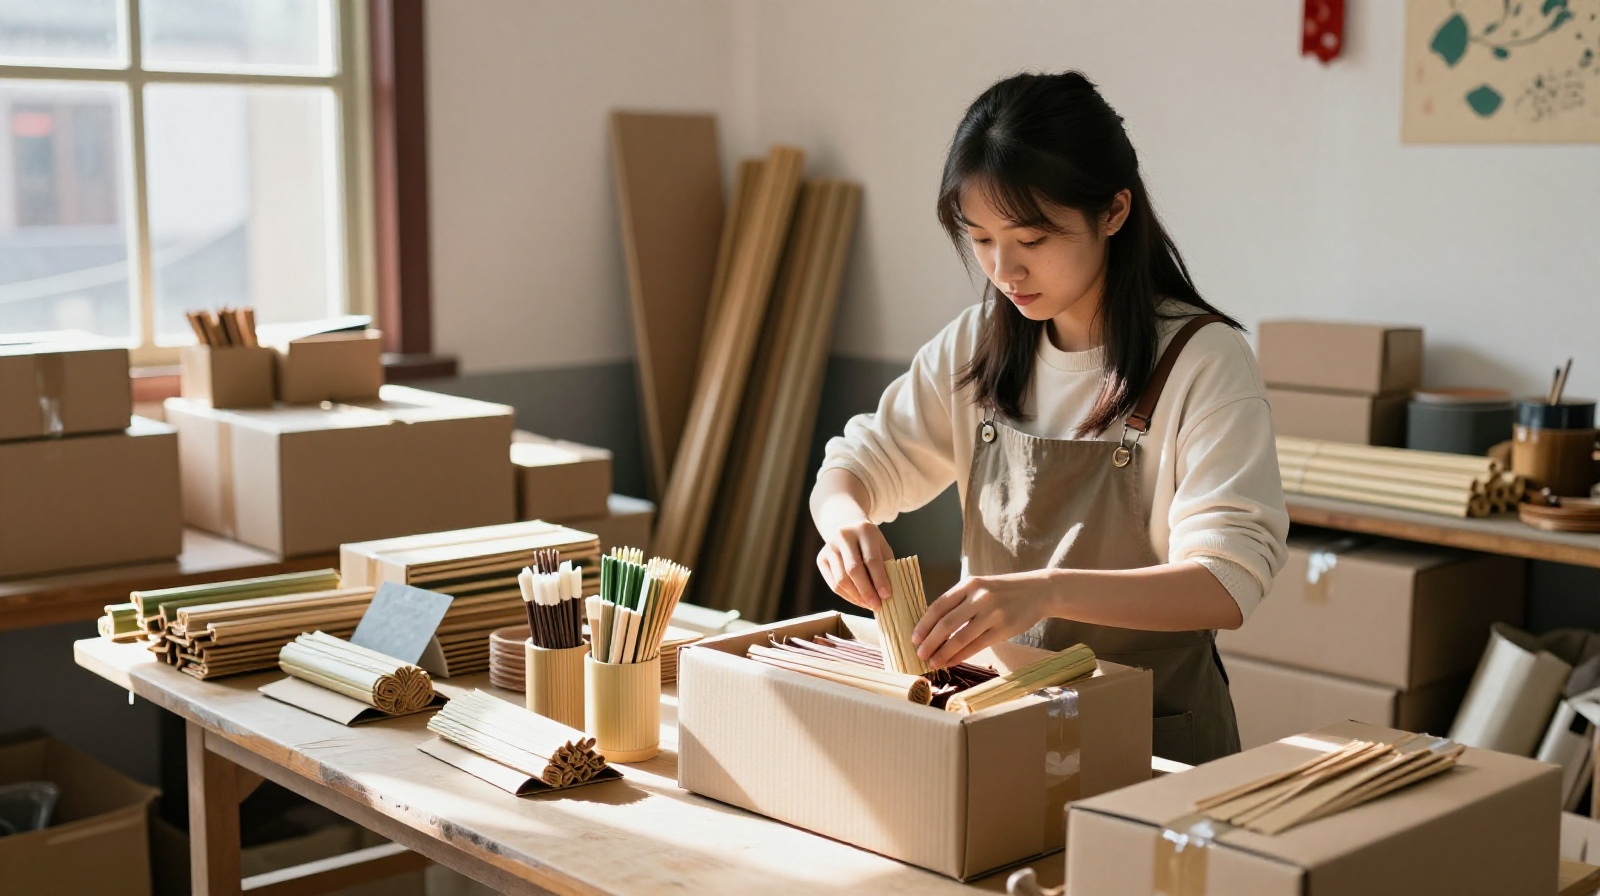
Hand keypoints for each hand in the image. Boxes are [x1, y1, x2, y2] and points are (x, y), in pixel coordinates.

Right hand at [815, 518, 894, 609]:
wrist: (848, 531)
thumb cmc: (870, 544)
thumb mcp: (882, 548)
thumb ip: (886, 567)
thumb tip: (886, 595)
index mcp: (864, 530)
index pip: (871, 559)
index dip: (879, 579)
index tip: (886, 595)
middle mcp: (844, 536)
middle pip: (853, 570)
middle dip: (866, 591)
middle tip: (876, 605)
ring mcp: (829, 547)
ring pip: (841, 580)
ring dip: (856, 596)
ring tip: (868, 604)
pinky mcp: (821, 559)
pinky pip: (833, 584)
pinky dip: (847, 596)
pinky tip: (858, 600)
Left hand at [911, 570, 1057, 667]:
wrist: (1038, 591)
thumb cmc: (1003, 591)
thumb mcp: (980, 587)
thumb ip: (959, 602)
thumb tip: (933, 627)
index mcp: (969, 584)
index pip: (939, 605)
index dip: (924, 624)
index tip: (914, 638)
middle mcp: (979, 597)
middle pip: (946, 623)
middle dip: (930, 641)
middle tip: (919, 654)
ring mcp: (992, 613)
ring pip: (961, 637)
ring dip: (944, 652)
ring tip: (933, 662)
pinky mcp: (1003, 629)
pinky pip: (977, 645)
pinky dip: (961, 655)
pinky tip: (951, 662)